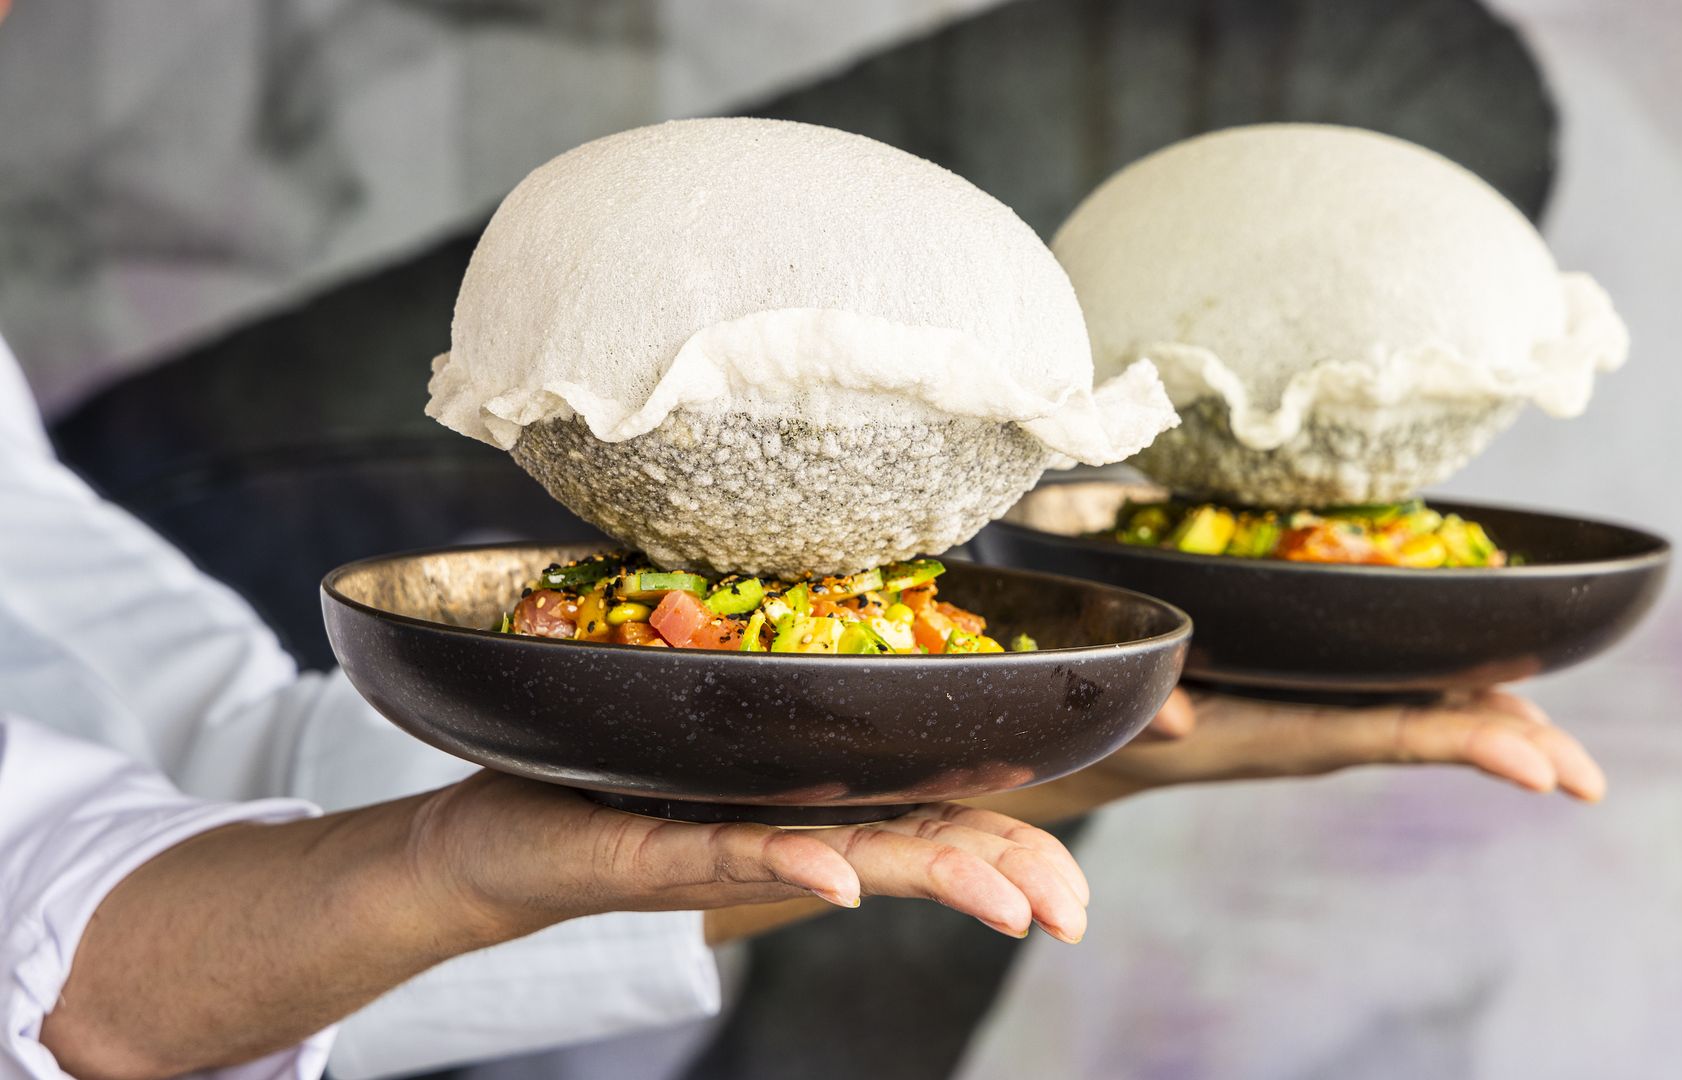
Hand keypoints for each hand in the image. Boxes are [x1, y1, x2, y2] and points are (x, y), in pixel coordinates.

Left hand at [407, 771, 1089, 942]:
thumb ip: (801, 712)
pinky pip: (736, 852)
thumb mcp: (733, 741)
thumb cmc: (618, 783)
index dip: (1014, 844)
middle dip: (1003, 876)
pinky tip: (843, 876)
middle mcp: (791, 836)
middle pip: (917, 848)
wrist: (499, 834)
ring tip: (1006, 901)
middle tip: (1071, 912)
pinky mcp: (662, 853)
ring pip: (851, 859)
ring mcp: (732, 848)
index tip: (1077, 880)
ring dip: (932, 877)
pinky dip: (796, 862)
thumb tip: (880, 654)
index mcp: (820, 806)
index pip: (938, 820)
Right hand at [969, 686, 1603, 823]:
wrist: (1101, 753)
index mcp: (1285, 730)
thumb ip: (1145, 707)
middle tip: (1590, 778)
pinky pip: (1400, 703)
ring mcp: (1319, 719)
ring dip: (1497, 726)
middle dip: (1514, 748)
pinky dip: (1456, 698)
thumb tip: (1172, 718)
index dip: (1470, 744)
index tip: (1543, 767)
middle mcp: (1315, 731)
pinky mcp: (1314, 705)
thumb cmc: (1111, 724)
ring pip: (1425, 720)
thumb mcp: (1122, 711)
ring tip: (1565, 749)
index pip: (1395, 735)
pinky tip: (1493, 689)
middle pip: (1432, 734)